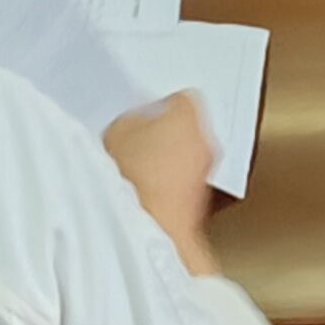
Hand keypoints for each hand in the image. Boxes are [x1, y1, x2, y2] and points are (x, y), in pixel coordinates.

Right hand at [102, 89, 220, 274]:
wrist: (149, 225)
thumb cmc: (136, 178)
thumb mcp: (118, 131)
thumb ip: (133, 120)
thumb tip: (135, 125)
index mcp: (188, 116)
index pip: (183, 99)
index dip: (163, 106)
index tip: (150, 113)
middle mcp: (205, 142)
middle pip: (189, 129)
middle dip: (168, 135)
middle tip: (143, 141)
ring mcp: (206, 174)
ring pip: (189, 159)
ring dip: (170, 163)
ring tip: (141, 172)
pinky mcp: (202, 202)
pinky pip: (185, 185)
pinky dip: (171, 186)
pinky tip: (147, 194)